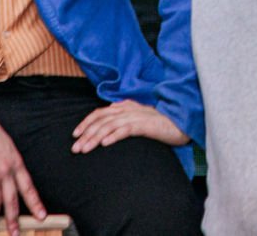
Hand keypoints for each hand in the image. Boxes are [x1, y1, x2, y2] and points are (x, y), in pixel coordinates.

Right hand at [0, 101, 47, 235]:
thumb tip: (15, 181)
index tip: (41, 217)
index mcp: (16, 163)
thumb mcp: (8, 148)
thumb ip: (12, 165)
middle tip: (14, 233)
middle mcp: (6, 169)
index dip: (35, 203)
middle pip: (12, 199)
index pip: (28, 187)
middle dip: (13, 219)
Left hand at [70, 100, 188, 153]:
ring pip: (109, 125)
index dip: (86, 122)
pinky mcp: (145, 125)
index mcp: (125, 107)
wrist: (181, 123)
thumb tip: (108, 123)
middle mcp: (128, 109)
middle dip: (86, 134)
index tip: (75, 135)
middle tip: (75, 148)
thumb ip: (125, 118)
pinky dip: (113, 136)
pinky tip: (104, 144)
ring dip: (94, 137)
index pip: (100, 112)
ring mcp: (136, 116)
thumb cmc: (160, 124)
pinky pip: (125, 129)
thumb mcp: (139, 119)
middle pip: (101, 119)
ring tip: (85, 149)